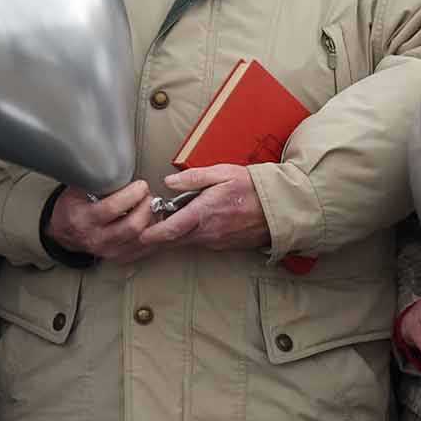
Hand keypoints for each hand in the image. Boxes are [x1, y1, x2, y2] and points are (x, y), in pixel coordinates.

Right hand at [44, 181, 161, 264]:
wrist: (63, 233)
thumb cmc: (71, 209)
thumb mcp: (76, 190)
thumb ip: (96, 181)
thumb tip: (119, 166)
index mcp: (84, 219)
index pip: (113, 207)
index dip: (132, 194)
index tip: (140, 185)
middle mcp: (97, 237)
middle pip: (132, 226)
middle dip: (146, 207)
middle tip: (149, 195)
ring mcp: (109, 250)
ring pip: (142, 238)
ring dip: (152, 220)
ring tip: (152, 207)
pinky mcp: (118, 257)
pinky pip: (144, 249)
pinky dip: (153, 235)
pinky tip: (152, 223)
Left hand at [145, 165, 270, 255]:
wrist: (279, 208)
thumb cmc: (252, 187)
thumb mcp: (222, 173)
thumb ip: (193, 178)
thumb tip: (168, 181)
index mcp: (205, 213)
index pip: (171, 229)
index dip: (153, 233)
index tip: (140, 234)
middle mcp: (208, 232)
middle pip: (175, 240)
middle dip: (160, 235)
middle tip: (149, 225)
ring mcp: (216, 242)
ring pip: (187, 241)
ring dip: (176, 234)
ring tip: (172, 219)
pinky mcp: (223, 246)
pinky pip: (201, 242)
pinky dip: (192, 235)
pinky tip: (195, 223)